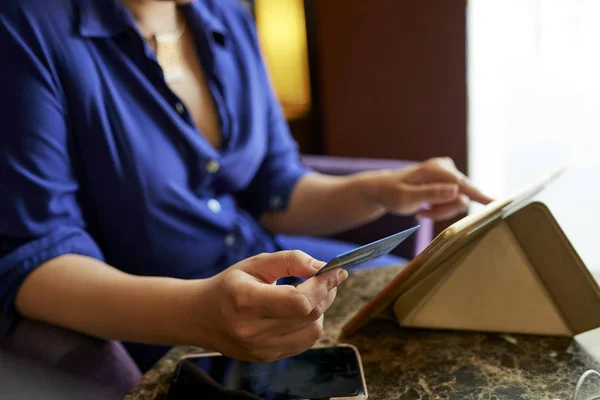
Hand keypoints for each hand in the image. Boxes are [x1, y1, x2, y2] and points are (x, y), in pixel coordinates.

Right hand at [193, 251, 346, 362]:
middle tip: (325, 279)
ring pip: (313, 331)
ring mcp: (260, 349)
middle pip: (310, 315)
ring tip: (308, 295)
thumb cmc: (229, 285)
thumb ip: (290, 260)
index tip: (336, 271)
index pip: (299, 301)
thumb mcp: (255, 263)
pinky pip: (304, 342)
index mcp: (246, 300)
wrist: (200, 317)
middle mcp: (253, 330)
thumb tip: (321, 267)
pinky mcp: (266, 358)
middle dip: (325, 293)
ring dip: (319, 310)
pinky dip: (310, 324)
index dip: (323, 286)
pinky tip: (298, 312)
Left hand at [374, 157, 492, 219]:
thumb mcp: (408, 197)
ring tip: (421, 212)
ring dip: (440, 211)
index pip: (465, 185)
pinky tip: (423, 209)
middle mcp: (447, 168)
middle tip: (422, 214)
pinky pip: (453, 203)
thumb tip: (457, 191)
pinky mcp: (449, 183)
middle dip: (443, 210)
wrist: (385, 190)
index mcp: (438, 169)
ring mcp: (449, 175)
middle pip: (461, 197)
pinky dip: (439, 210)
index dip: (482, 196)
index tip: (499, 203)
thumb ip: (432, 194)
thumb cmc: (392, 193)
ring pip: (457, 202)